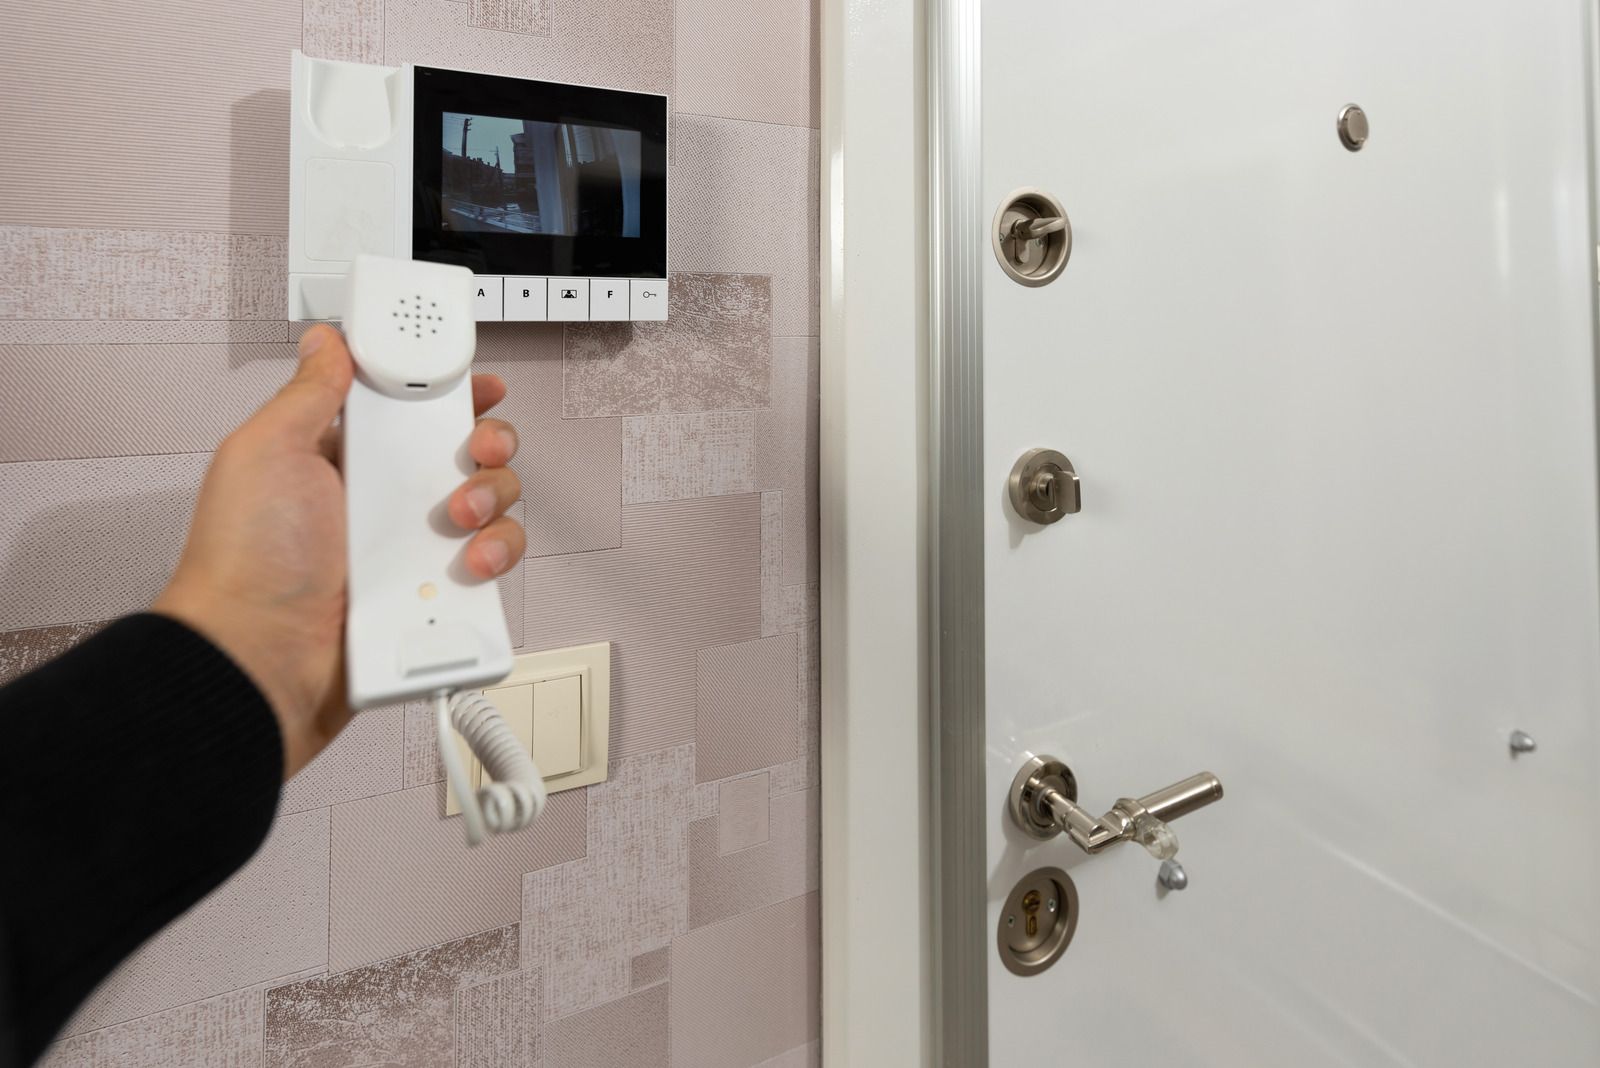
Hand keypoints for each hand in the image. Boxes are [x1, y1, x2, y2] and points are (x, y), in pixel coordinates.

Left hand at [154, 325, 524, 777]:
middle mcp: (383, 500)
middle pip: (466, 452)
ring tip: (460, 519)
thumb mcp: (266, 451)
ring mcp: (413, 549)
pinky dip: (496, 557)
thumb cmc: (247, 562)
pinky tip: (467, 565)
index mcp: (344, 457)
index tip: (476, 386)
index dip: (449, 391)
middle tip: (472, 451)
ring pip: (492, 505)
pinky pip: (494, 565)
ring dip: (493, 498)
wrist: (258, 658)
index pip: (411, 408)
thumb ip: (311, 391)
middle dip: (486, 443)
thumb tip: (327, 342)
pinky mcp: (436, 595)